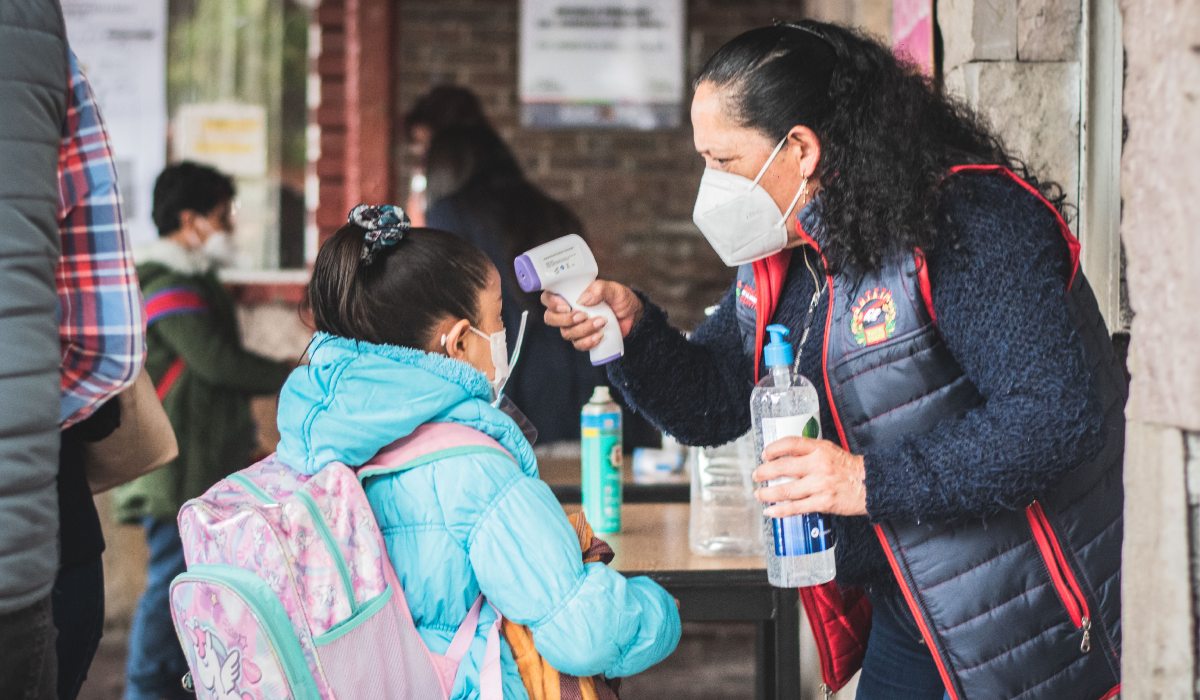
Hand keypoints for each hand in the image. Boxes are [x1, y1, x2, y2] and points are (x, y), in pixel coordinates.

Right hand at [541, 280, 643, 352]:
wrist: (632, 315)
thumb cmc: (620, 299)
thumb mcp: (613, 289)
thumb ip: (599, 289)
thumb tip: (583, 299)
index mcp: (570, 294)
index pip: (548, 298)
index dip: (551, 303)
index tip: (565, 306)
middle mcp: (568, 311)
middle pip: (551, 318)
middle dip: (565, 320)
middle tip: (583, 316)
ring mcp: (574, 326)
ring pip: (566, 333)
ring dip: (583, 329)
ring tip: (601, 322)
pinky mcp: (583, 338)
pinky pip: (578, 345)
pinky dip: (589, 341)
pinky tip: (600, 335)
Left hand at [752, 437, 867, 516]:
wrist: (873, 485)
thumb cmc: (850, 468)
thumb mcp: (831, 451)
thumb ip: (811, 452)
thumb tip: (787, 456)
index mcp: (820, 449)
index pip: (791, 443)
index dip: (774, 448)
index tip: (765, 454)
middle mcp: (818, 465)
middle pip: (783, 467)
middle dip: (764, 472)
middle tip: (756, 475)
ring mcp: (820, 485)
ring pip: (786, 490)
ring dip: (768, 494)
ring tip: (759, 494)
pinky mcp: (823, 502)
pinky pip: (797, 507)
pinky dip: (781, 511)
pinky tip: (771, 512)